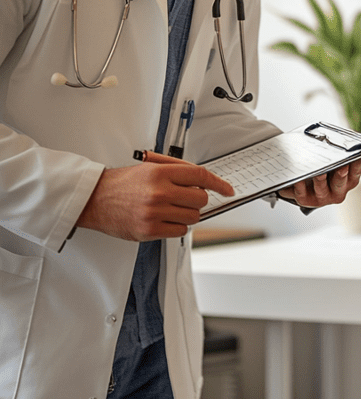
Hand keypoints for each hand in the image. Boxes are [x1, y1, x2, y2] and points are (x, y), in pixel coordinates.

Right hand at [76, 153, 234, 240]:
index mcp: (161, 173)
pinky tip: (166, 220)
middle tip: (185, 198)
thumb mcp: (149, 166)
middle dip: (197, 199)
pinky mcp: (149, 230)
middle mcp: (159, 192)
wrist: (94, 199)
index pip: (201, 176)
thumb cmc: (122, 183)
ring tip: (171, 209)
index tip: (227, 189)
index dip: (218, 183)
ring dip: (188, 214)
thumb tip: (204, 180)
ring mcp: (155, 212)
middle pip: (200, 198)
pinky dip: (177, 227)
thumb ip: (177, 171)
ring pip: (193, 217)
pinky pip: (180, 231)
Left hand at [279, 155, 360, 207]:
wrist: (304, 181)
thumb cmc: (322, 166)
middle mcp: (339, 190)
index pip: (357, 169)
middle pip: (341, 182)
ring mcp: (323, 197)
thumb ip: (339, 149)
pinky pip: (302, 195)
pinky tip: (298, 179)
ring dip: (320, 181)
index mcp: (349, 178)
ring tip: (319, 173)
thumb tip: (345, 138)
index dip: (360, 163)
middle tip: (342, 167)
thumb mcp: (333, 157)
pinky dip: (300, 187)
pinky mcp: (306, 200)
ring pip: (322, 190)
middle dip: (341, 175)